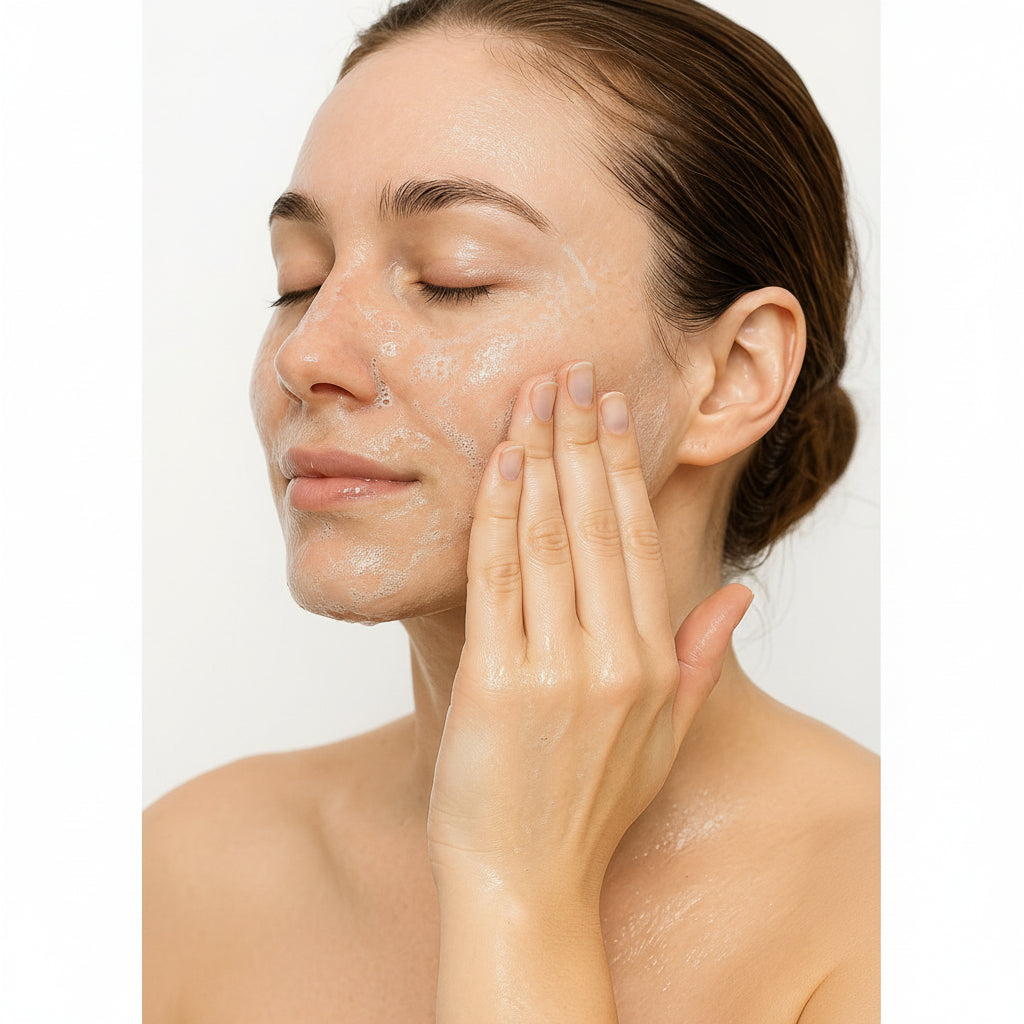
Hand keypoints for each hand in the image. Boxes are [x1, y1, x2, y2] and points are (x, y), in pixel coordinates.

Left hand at [427, 360, 751, 905]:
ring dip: (537, 458)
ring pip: (546, 538)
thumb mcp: (664, 740)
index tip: (612, 407)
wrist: (526, 883)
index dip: (624, 466)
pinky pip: (495, 579)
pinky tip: (495, 463)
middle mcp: (610, 660)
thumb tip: (741, 595)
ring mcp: (554, 672)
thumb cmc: (589, 809)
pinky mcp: (496, 684)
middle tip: (569, 371)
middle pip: (595, 524)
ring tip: (531, 395)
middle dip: (580, 439)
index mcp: (650, 665)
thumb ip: (701, 660)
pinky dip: (495, 515)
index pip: (638, 540)